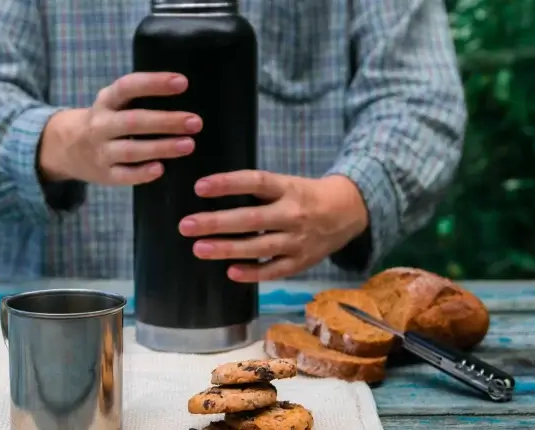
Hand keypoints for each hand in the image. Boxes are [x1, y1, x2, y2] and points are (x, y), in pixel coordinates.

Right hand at [38, 72, 202, 184]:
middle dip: (166, 121)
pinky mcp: (104, 174)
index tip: (182, 83)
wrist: (67, 147)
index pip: (128, 87)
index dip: (154, 83)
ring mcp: (100, 151)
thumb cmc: (106, 121)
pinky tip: (161, 169)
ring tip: (188, 144)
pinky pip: (124, 175)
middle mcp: (100, 125)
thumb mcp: (113, 103)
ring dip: (161, 147)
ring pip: (131, 150)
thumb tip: (185, 94)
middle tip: (195, 122)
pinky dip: (142, 173)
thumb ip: (139, 99)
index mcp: (106, 102)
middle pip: (133, 121)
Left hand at [178, 171, 368, 281]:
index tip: (199, 187)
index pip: (256, 182)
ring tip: (198, 249)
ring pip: (260, 247)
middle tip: (186, 225)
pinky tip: (231, 272)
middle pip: (252, 219)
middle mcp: (293, 214)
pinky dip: (253, 273)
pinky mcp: (302, 261)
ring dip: (228, 248)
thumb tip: (211, 192)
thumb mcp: (285, 183)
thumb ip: (256, 189)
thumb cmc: (304, 195)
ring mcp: (299, 240)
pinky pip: (275, 270)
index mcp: (288, 188)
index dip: (228, 184)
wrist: (347, 212)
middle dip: (217, 223)